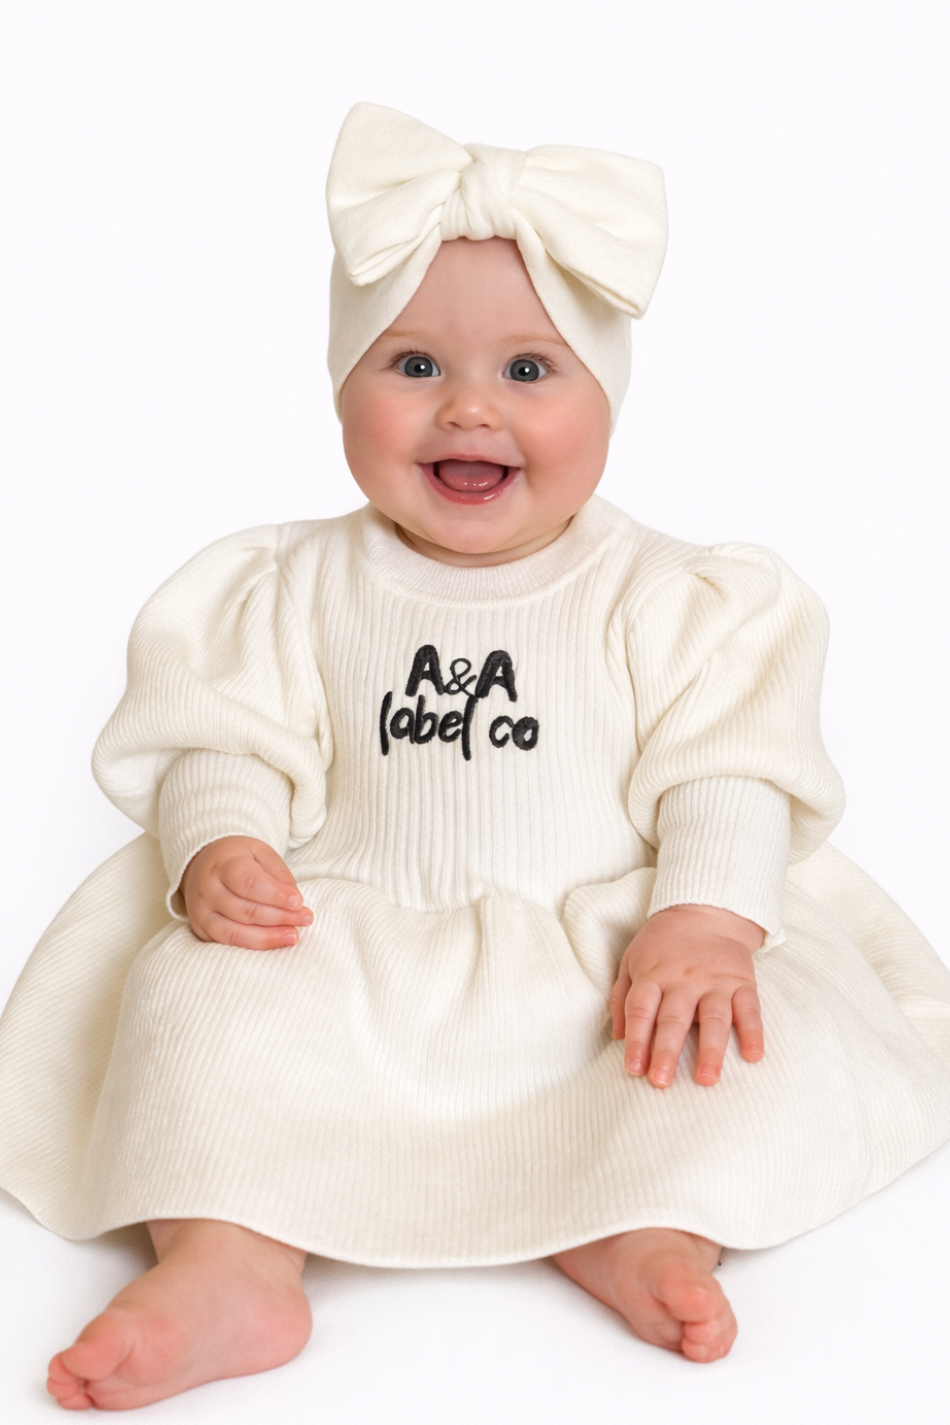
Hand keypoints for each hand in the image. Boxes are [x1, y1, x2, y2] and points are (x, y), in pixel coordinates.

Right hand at [180, 836, 312, 949]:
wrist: (201, 866)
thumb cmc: (237, 858)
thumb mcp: (260, 853)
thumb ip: (278, 874)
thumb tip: (295, 900)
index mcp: (221, 863)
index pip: (247, 881)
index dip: (275, 894)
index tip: (298, 902)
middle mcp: (207, 889)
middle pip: (244, 910)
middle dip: (279, 917)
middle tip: (305, 918)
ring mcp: (201, 912)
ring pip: (235, 931)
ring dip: (268, 937)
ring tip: (294, 936)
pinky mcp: (202, 930)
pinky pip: (228, 943)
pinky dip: (254, 945)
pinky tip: (274, 942)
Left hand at [609, 904, 763, 1087]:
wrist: (705, 909)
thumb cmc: (662, 943)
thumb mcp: (631, 960)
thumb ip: (621, 998)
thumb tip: (617, 1037)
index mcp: (653, 974)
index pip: (642, 1010)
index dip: (637, 1041)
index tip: (634, 1069)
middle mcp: (684, 979)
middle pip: (674, 1019)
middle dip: (667, 1052)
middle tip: (661, 1082)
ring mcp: (715, 981)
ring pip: (714, 1018)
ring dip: (711, 1050)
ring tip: (707, 1079)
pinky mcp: (742, 982)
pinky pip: (749, 1009)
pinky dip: (753, 1032)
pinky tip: (753, 1056)